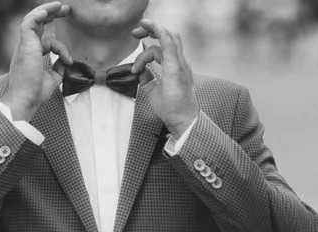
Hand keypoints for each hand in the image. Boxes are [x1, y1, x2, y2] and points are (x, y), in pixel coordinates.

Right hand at [0, 1, 72, 121]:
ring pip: (32, 19)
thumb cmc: (34, 93)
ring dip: (47, 10)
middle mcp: (26, 47)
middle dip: (52, 14)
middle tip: (66, 9)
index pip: (45, 40)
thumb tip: (66, 61)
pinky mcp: (25, 44)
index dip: (59, 45)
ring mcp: (24, 45)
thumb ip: (59, 69)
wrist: (25, 99)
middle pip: (38, 24)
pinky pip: (28, 23)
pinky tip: (48, 11)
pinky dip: (38, 15)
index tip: (69, 59)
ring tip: (60, 6)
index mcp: (31, 55)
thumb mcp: (52, 79)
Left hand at [131, 19, 199, 139]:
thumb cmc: (172, 109)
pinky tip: (149, 26)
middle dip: (151, 30)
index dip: (147, 49)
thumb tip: (138, 71)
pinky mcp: (175, 67)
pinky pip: (168, 43)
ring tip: (139, 28)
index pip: (163, 48)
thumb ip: (147, 79)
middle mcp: (180, 62)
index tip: (135, 66)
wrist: (181, 120)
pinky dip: (158, 32)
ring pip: (169, 36)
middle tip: (135, 32)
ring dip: (153, 28)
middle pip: (168, 37)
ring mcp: (179, 64)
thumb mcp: (153, 91)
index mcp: (176, 67)